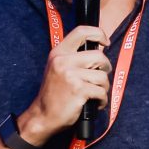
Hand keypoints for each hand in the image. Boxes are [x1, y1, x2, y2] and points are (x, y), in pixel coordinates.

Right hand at [23, 24, 109, 139]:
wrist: (43, 116)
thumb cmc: (54, 94)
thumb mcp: (56, 68)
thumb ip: (72, 57)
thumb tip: (99, 50)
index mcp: (58, 53)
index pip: (81, 31)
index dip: (98, 33)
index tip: (106, 42)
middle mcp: (63, 61)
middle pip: (99, 56)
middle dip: (106, 68)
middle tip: (101, 78)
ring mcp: (71, 75)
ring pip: (102, 76)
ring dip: (104, 87)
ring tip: (96, 94)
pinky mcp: (79, 90)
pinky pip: (101, 92)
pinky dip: (102, 100)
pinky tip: (96, 103)